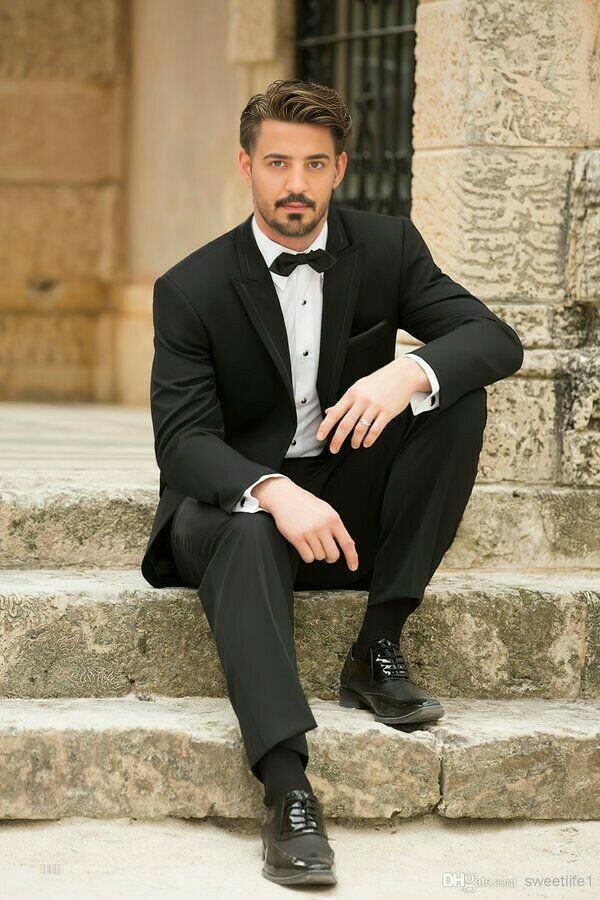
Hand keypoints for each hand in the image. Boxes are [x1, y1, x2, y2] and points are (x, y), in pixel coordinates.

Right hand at [251, 476, 358, 570]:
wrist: (285, 497)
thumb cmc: (307, 505)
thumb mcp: (326, 511)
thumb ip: (336, 526)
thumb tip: (347, 545)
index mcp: (333, 519)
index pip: (347, 543)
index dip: (352, 557)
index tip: (353, 567)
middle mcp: (323, 526)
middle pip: (333, 555)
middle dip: (330, 557)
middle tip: (326, 553)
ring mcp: (309, 532)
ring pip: (320, 557)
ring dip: (316, 553)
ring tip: (311, 541)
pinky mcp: (297, 538)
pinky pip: (308, 558)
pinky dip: (307, 556)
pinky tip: (304, 546)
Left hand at [316, 356, 430, 452]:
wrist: (402, 375)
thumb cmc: (379, 381)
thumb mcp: (358, 387)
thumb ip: (345, 401)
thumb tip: (329, 411)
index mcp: (352, 394)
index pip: (334, 413)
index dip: (325, 426)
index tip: (320, 436)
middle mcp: (361, 401)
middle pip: (345, 425)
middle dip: (337, 440)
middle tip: (334, 449)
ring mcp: (374, 407)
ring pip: (360, 429)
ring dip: (355, 441)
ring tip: (354, 445)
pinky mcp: (387, 413)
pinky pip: (375, 430)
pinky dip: (369, 439)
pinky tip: (366, 443)